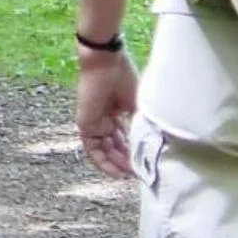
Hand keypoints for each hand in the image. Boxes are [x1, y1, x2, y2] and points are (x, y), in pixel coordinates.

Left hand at [76, 49, 139, 179]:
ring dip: (117, 165)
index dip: (134, 152)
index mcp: (116, 113)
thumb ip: (140, 124)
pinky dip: (103, 162)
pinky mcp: (85, 124)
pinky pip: (93, 149)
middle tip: (139, 173)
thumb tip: (151, 145)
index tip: (146, 163)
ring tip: (130, 175)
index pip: (124, 138)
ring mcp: (94, 123)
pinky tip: (117, 172)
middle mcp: (104, 120)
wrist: (105, 62)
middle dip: (127, 161)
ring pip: (104, 151)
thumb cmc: (122, 76)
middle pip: (115, 147)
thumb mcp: (137, 105)